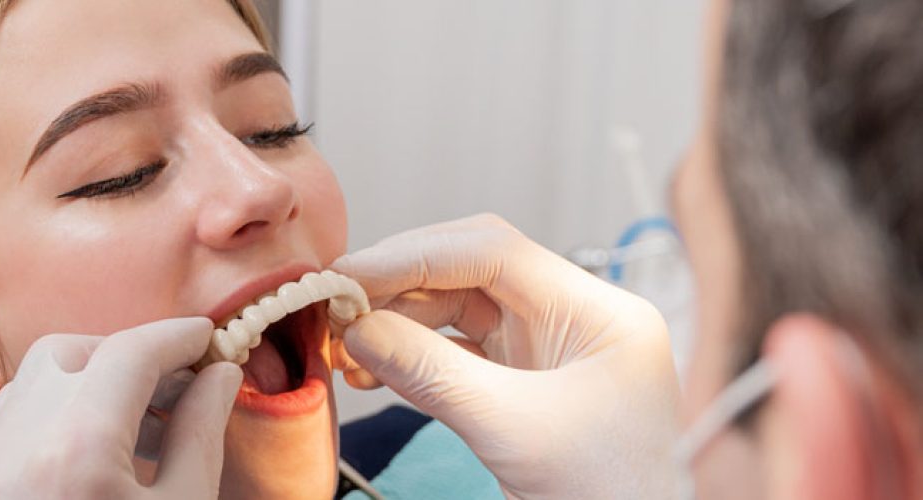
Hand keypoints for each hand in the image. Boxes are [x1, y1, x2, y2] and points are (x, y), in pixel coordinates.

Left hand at [0, 318, 241, 499]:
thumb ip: (201, 438)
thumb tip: (219, 377)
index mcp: (80, 451)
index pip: (130, 353)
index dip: (178, 337)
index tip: (209, 341)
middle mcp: (20, 449)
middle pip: (71, 351)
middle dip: (129, 353)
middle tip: (179, 382)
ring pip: (32, 382)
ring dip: (90, 379)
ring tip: (143, 419)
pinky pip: (12, 422)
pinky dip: (56, 411)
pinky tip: (99, 446)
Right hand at [331, 214, 678, 498]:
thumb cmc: (606, 498)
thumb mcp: (513, 433)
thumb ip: (431, 373)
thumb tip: (358, 328)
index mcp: (599, 314)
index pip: (495, 251)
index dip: (413, 256)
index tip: (349, 275)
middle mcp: (575, 318)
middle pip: (472, 271)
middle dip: (400, 284)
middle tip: (338, 302)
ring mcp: (549, 350)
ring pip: (458, 309)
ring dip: (398, 322)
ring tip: (346, 346)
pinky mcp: (525, 382)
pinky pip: (458, 352)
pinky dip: (412, 356)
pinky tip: (370, 368)